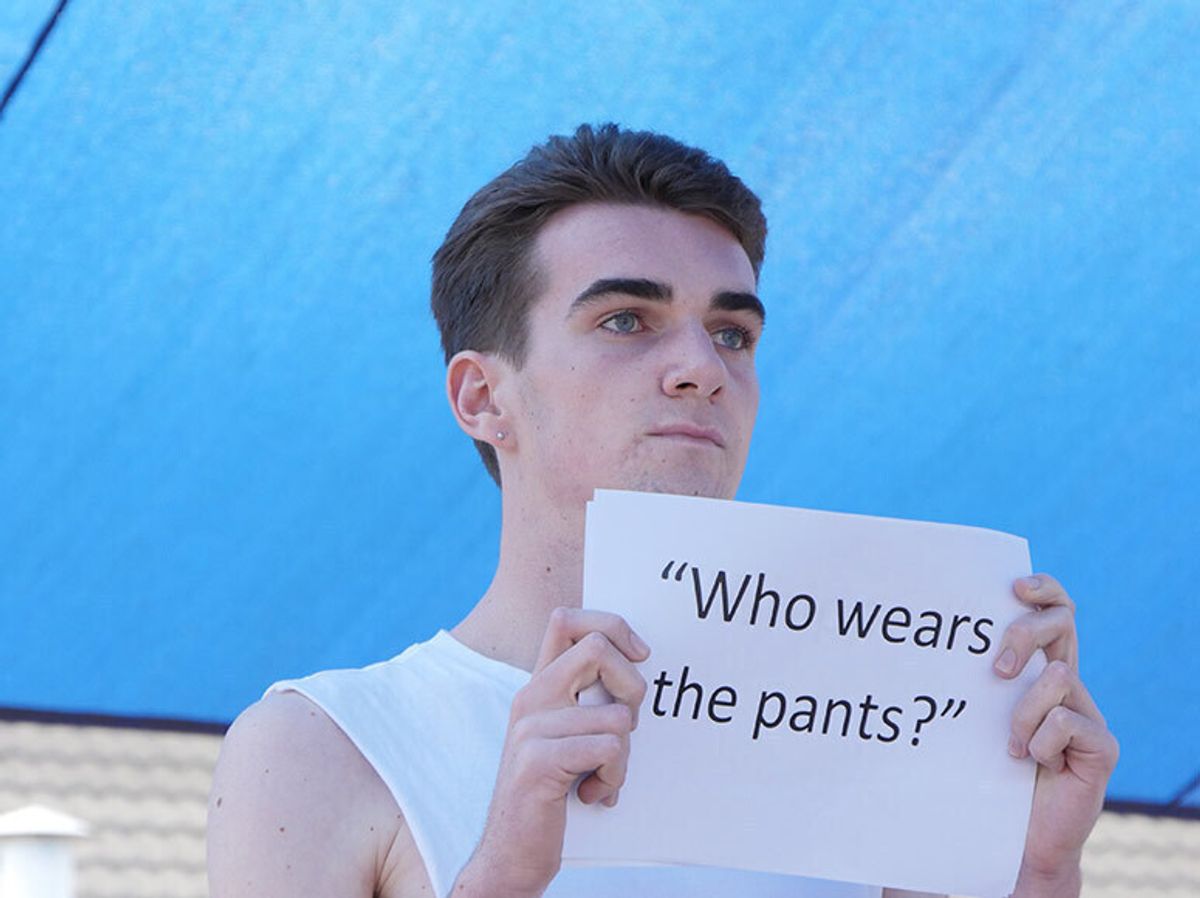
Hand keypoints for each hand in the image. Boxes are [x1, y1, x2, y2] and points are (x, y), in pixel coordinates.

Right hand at [453, 607, 649, 897]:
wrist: (510, 855)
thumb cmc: (553, 795)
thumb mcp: (569, 736)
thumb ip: (589, 700)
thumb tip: (637, 661)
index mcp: (538, 686)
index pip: (568, 620)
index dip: (613, 626)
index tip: (640, 655)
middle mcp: (531, 697)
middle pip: (598, 648)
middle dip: (632, 687)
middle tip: (624, 728)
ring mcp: (530, 727)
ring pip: (617, 714)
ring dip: (623, 756)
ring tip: (599, 776)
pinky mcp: (537, 760)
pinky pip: (609, 750)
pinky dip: (613, 778)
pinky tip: (591, 794)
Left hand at [993, 574, 1118, 896]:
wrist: (1011, 837)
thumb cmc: (979, 772)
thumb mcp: (967, 715)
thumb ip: (962, 679)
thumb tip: (918, 640)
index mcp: (1036, 669)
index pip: (1053, 609)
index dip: (1044, 589)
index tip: (1014, 586)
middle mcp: (1066, 684)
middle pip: (1062, 623)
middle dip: (1025, 633)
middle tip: (995, 669)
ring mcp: (1087, 714)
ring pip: (1057, 676)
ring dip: (1022, 711)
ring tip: (1009, 745)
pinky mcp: (1101, 747)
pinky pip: (1067, 721)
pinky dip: (1039, 742)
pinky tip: (1031, 763)